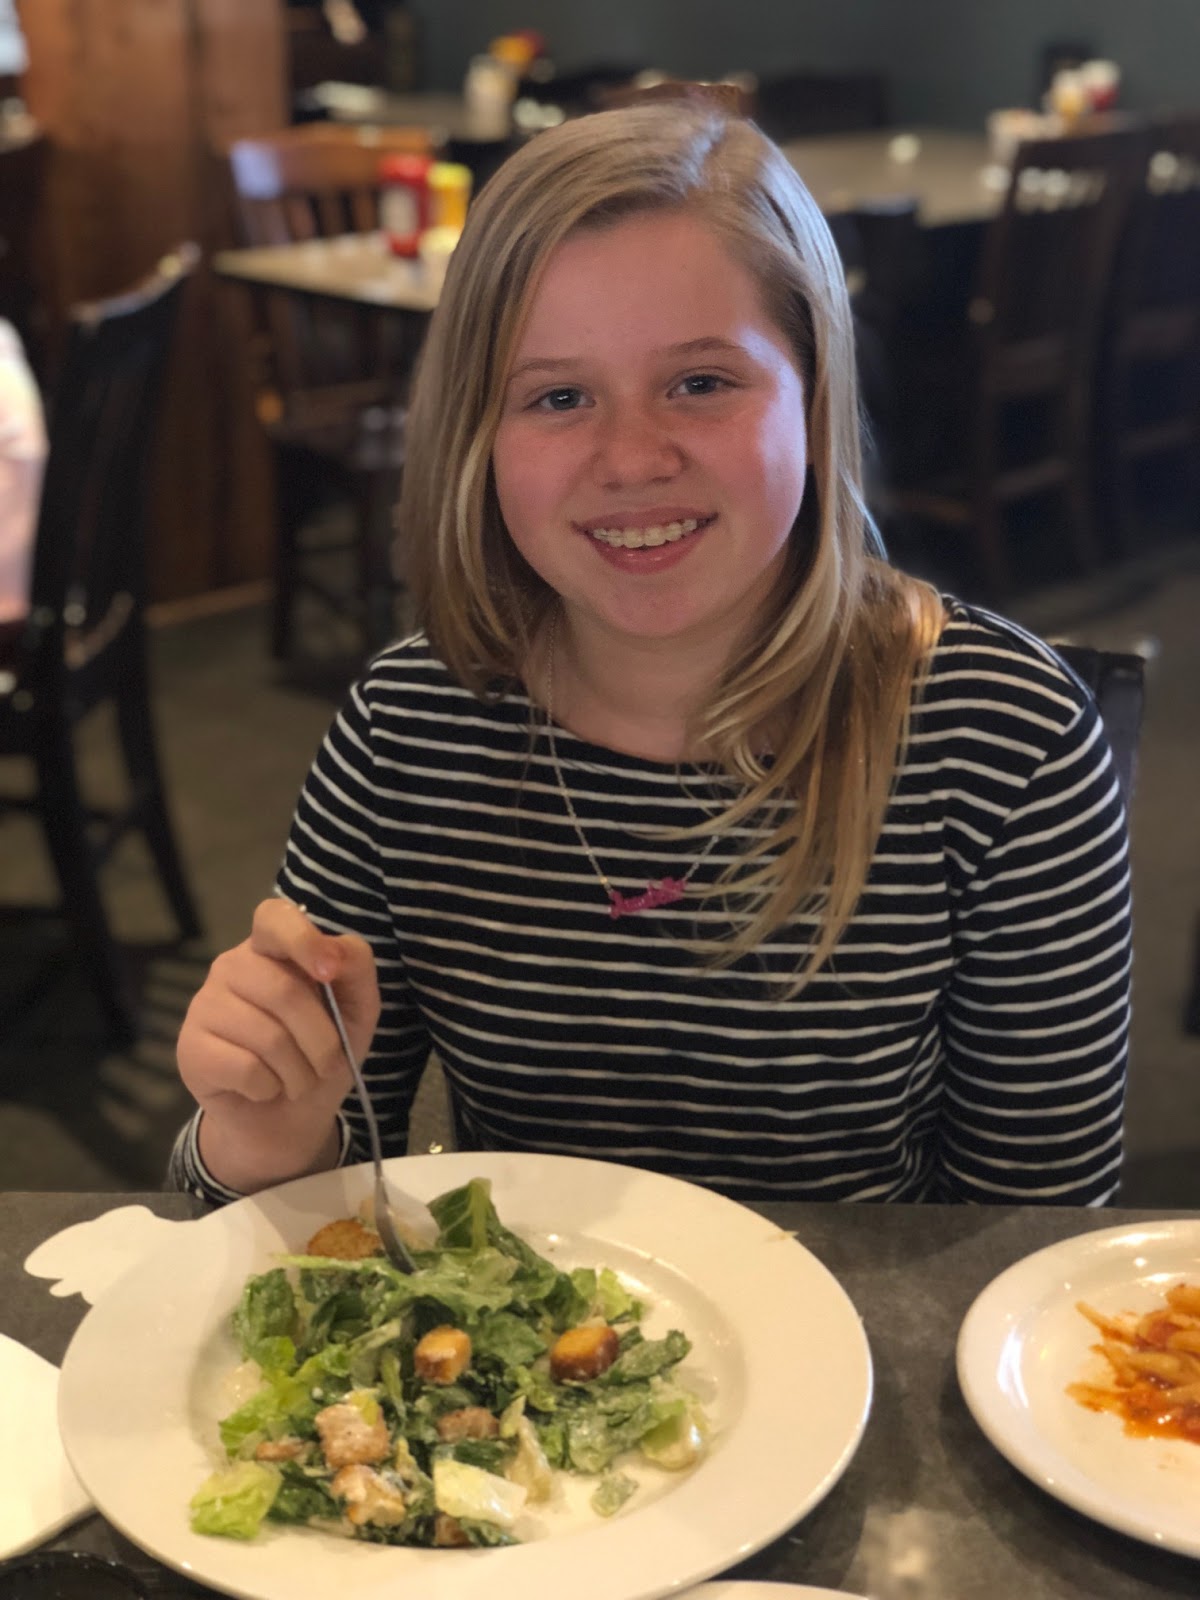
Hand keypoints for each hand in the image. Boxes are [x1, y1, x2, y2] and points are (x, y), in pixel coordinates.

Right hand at [177, 899, 380, 1191]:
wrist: (287, 1121)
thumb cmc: (320, 1055)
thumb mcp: (357, 1012)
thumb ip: (355, 969)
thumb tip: (335, 951)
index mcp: (272, 949)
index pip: (274, 917)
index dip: (303, 940)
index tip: (329, 972)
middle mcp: (232, 967)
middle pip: (285, 991)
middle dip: (322, 1041)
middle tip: (326, 1065)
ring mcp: (205, 1005)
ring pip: (268, 1036)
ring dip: (300, 1072)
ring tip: (297, 1081)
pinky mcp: (190, 1048)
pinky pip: (246, 1068)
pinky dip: (270, 1088)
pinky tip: (264, 1089)